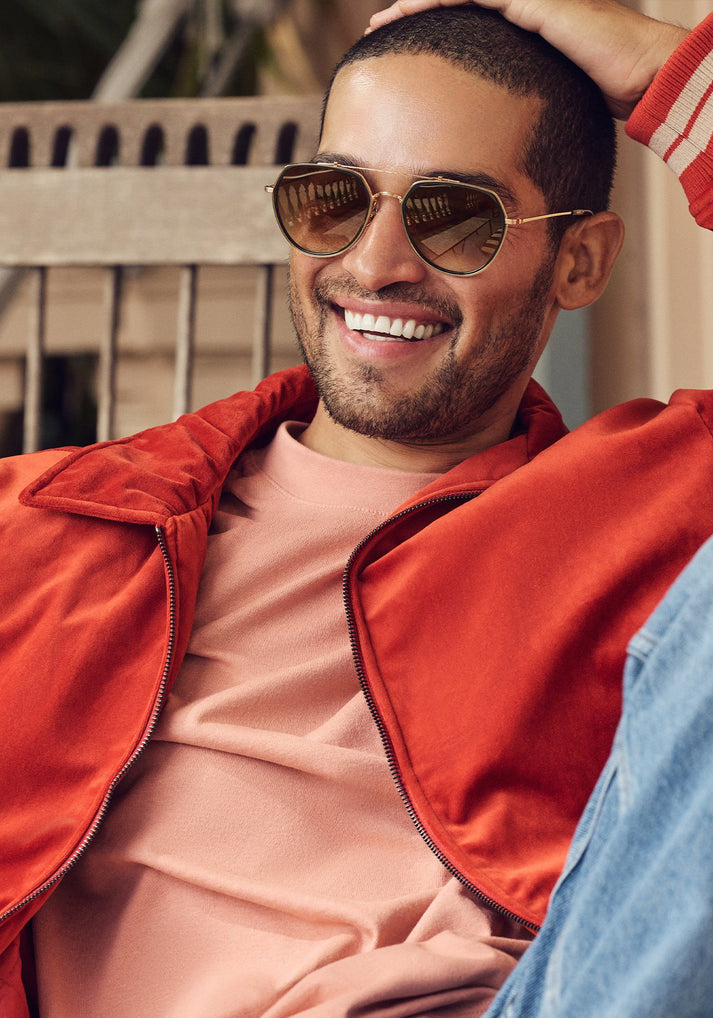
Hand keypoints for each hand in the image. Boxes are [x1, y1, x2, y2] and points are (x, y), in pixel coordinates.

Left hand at [366, 0, 688, 118]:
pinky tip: (408, 8)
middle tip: (378, 29)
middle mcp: (525, 8)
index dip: (434, 32)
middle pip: (456, 5)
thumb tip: (501, 155)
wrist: (644, 76)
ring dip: (416, 4)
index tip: (403, 55)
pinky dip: (437, 1)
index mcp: (526, 32)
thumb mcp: (550, 107)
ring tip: (381, 20)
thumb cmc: (606, 101)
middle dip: (415, 13)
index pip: (469, 25)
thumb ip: (522, 114)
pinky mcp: (532, 0)